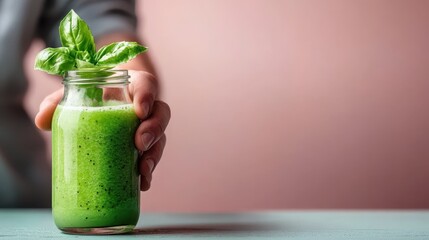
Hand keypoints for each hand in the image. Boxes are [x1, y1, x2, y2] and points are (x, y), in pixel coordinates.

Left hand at [35, 70, 170, 190]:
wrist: (105, 100)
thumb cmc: (94, 94)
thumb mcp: (76, 95)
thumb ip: (58, 102)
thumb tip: (42, 121)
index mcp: (132, 87)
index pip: (147, 85)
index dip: (147, 96)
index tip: (140, 110)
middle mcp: (145, 107)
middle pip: (161, 114)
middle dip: (154, 129)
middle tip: (140, 143)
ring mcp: (147, 128)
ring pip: (160, 138)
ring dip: (154, 155)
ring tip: (143, 170)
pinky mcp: (145, 148)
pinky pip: (152, 158)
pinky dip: (149, 172)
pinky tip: (142, 183)